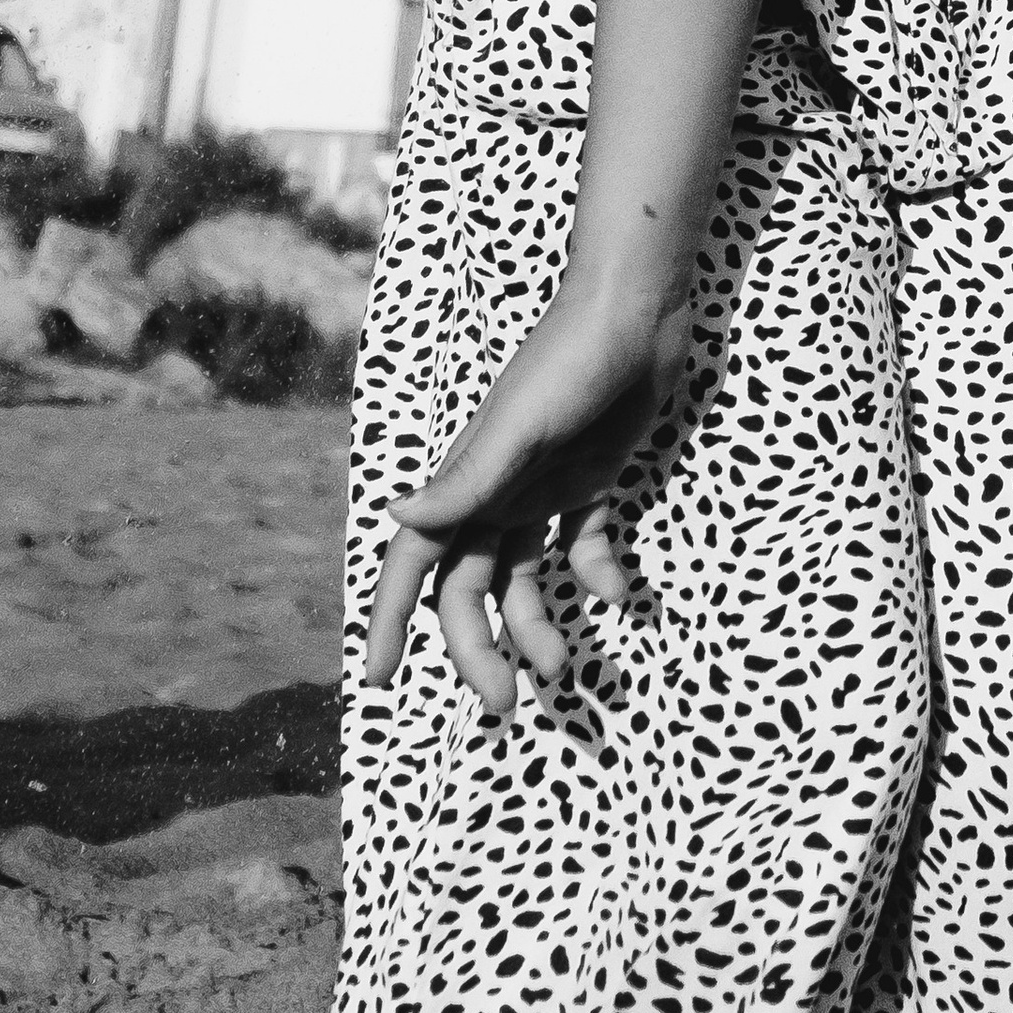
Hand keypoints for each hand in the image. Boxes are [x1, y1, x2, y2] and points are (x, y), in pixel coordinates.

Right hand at [361, 279, 674, 720]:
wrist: (636, 308)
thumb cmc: (571, 361)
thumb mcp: (521, 426)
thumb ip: (467, 479)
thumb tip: (397, 517)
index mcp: (468, 481)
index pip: (414, 563)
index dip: (391, 619)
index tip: (376, 682)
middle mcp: (496, 490)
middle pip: (470, 588)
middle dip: (480, 648)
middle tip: (509, 704)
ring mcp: (542, 485)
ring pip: (522, 577)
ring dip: (537, 626)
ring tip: (567, 668)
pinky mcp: (589, 477)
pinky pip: (582, 544)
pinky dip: (597, 576)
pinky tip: (624, 596)